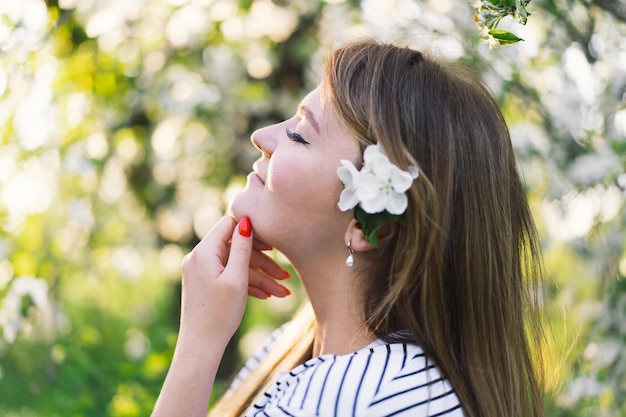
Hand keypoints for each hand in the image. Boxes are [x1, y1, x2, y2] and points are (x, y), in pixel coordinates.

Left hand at [178, 216, 289, 348]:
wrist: (201, 347)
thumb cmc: (220, 314)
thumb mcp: (236, 278)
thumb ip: (242, 248)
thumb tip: (245, 220)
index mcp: (204, 252)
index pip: (229, 224)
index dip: (252, 230)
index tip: (273, 242)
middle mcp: (199, 257)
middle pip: (236, 248)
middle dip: (263, 262)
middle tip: (285, 276)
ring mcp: (201, 271)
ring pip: (236, 265)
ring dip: (260, 277)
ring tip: (283, 293)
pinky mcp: (205, 284)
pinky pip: (229, 276)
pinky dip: (247, 283)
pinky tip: (267, 295)